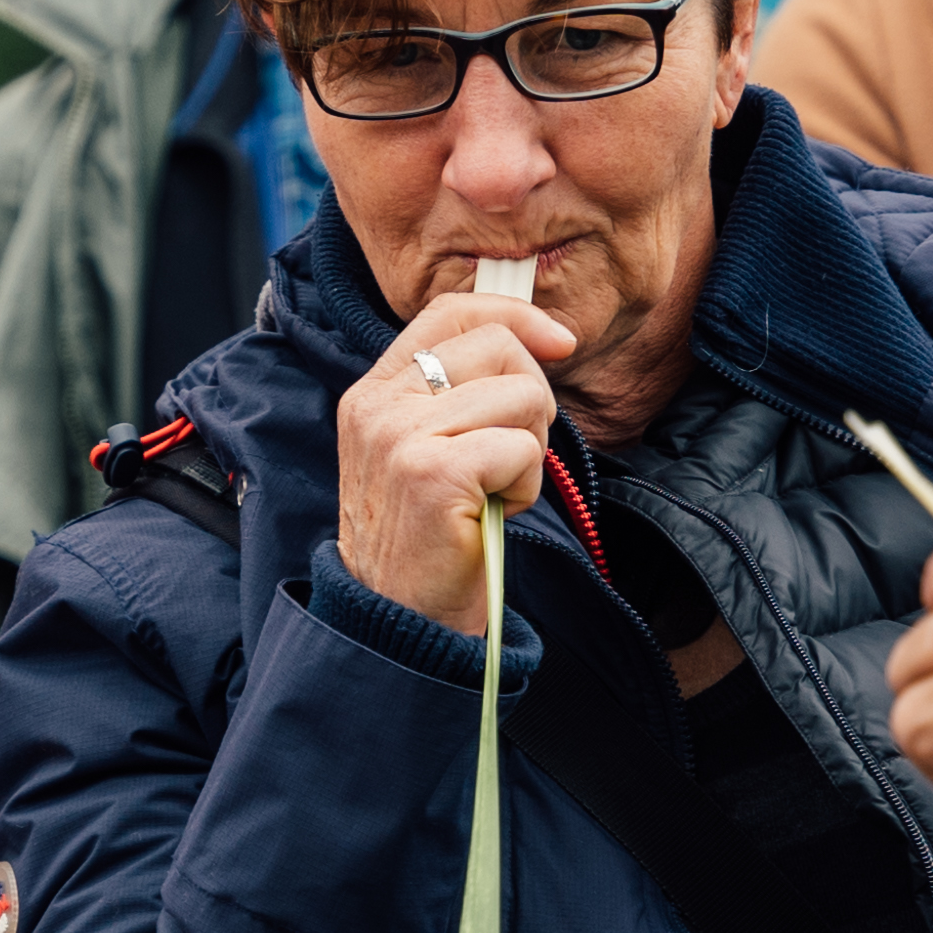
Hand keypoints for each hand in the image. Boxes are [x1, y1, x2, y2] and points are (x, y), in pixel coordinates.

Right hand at [334, 285, 578, 633]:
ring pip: (522, 396)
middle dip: (532, 400)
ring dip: (530, 450)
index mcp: (373, 392)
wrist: (400, 620)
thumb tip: (549, 337)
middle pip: (499, 347)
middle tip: (510, 456)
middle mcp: (378, 405)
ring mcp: (401, 437)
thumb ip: (459, 392)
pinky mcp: (434, 473)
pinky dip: (527, 486)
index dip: (515, 315)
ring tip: (495, 490)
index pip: (450, 312)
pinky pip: (523, 449)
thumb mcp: (426, 448)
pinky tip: (496, 512)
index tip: (559, 342)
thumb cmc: (430, 537)